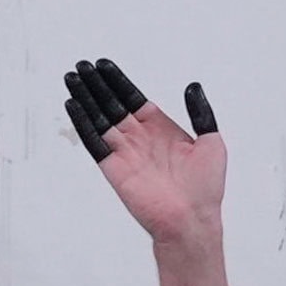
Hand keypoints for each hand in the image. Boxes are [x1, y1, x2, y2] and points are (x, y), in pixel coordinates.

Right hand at [64, 57, 225, 240]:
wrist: (193, 220)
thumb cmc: (205, 190)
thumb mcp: (212, 143)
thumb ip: (201, 113)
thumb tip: (193, 87)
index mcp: (160, 129)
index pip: (133, 98)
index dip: (117, 81)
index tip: (103, 65)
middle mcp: (140, 139)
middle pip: (112, 104)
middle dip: (96, 84)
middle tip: (82, 66)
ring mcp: (126, 153)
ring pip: (100, 118)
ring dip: (85, 97)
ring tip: (73, 78)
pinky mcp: (114, 168)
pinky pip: (94, 142)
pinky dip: (83, 123)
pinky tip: (73, 105)